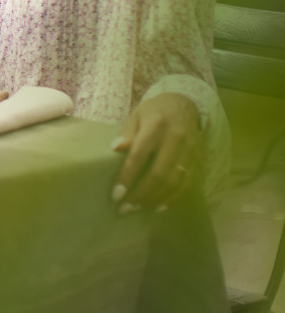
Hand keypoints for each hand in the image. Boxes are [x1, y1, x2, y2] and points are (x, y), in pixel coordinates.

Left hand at [111, 93, 202, 212]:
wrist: (185, 104)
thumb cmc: (154, 111)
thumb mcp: (136, 114)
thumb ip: (127, 132)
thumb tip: (115, 148)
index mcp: (156, 125)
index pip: (140, 155)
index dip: (127, 177)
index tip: (116, 195)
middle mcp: (176, 139)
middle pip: (159, 173)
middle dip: (141, 194)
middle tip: (125, 208)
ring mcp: (190, 151)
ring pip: (174, 181)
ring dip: (155, 199)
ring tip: (138, 208)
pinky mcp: (198, 159)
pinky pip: (187, 183)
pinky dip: (173, 198)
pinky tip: (158, 207)